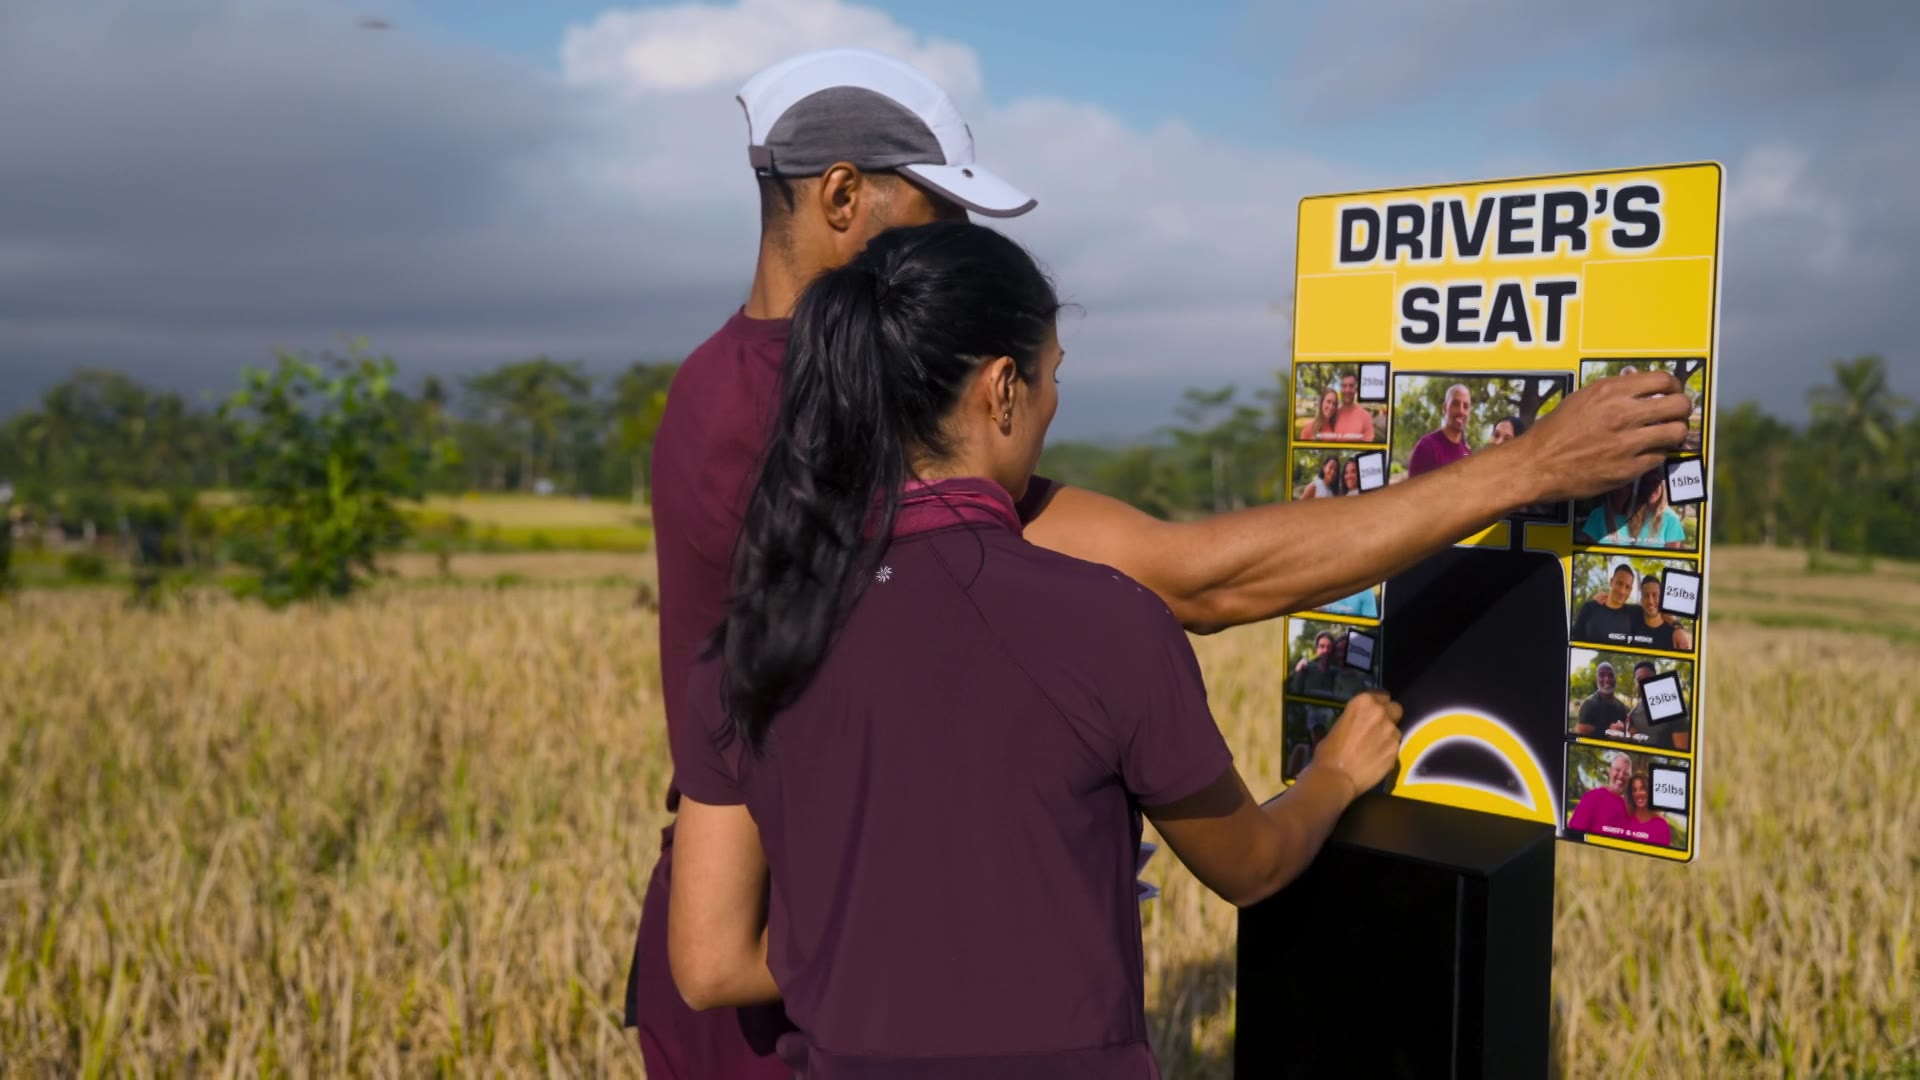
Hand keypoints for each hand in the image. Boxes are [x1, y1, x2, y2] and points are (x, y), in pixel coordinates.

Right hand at [1310, 690, 1404, 798]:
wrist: (1336, 777)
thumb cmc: (1328, 752)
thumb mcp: (1337, 726)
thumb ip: (1354, 719)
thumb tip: (1358, 724)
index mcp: (1363, 702)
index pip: (1382, 695)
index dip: (1378, 704)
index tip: (1372, 712)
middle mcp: (1381, 713)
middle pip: (1395, 708)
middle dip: (1389, 715)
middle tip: (1378, 727)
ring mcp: (1392, 732)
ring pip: (1396, 729)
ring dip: (1388, 735)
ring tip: (1375, 748)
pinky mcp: (1396, 750)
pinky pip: (1396, 747)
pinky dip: (1388, 751)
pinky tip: (1377, 759)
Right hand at [1516, 371, 1691, 501]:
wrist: (1535, 465)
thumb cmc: (1555, 431)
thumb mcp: (1581, 398)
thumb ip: (1614, 392)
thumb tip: (1643, 389)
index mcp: (1610, 391)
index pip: (1664, 379)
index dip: (1674, 386)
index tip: (1671, 393)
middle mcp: (1622, 414)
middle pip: (1679, 405)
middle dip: (1682, 409)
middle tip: (1675, 414)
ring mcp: (1627, 443)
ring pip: (1676, 432)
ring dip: (1674, 433)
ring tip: (1665, 435)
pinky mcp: (1628, 469)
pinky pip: (1660, 457)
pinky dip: (1655, 454)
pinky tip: (1643, 453)